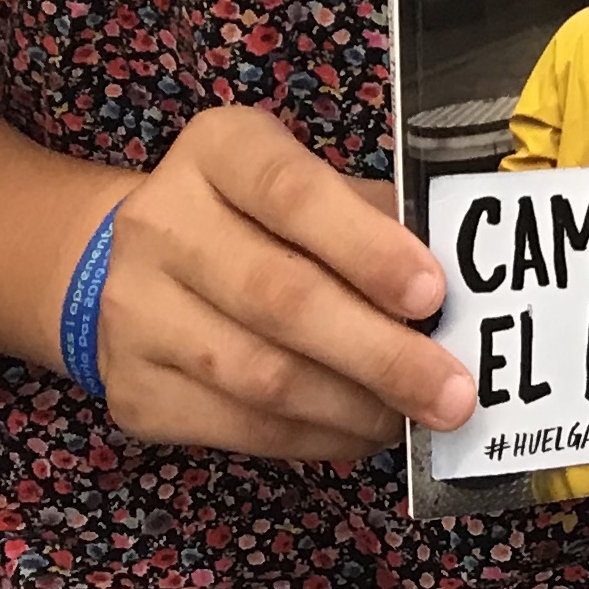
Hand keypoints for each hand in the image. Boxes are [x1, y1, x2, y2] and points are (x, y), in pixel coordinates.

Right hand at [87, 105, 476, 463]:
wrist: (140, 265)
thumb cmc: (258, 218)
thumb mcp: (310, 186)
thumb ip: (372, 220)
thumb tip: (455, 288)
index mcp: (218, 150)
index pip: (292, 193)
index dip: (366, 247)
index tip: (432, 293)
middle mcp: (160, 223)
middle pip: (279, 298)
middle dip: (380, 353)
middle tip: (453, 391)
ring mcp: (134, 311)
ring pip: (261, 376)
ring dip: (354, 407)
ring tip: (415, 419)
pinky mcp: (133, 389)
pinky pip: (238, 427)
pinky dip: (314, 438)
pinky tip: (362, 434)